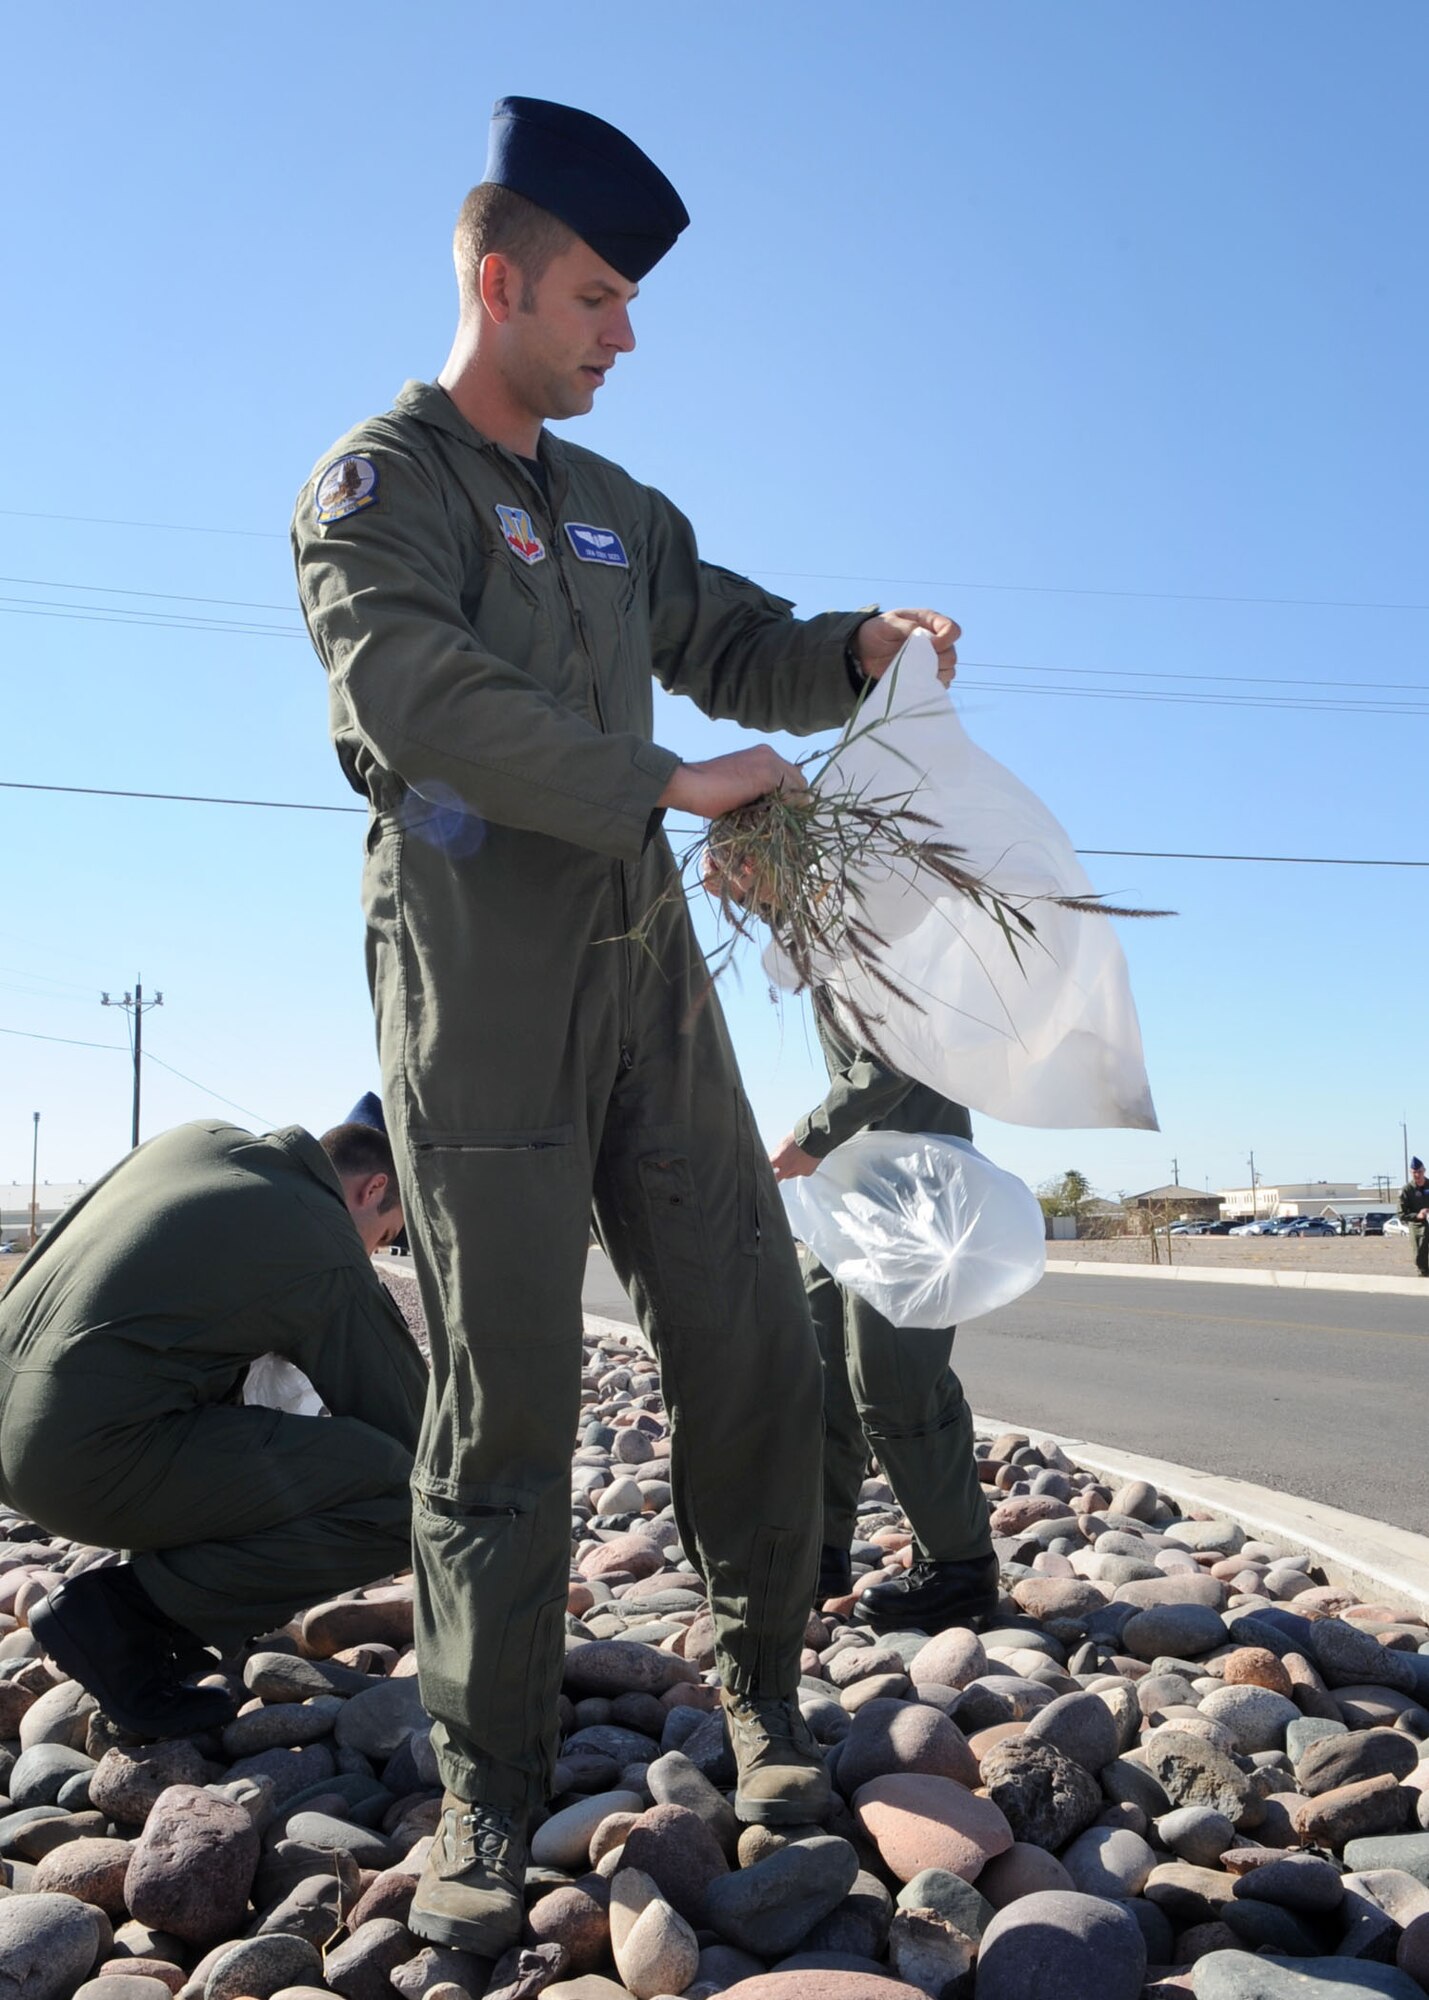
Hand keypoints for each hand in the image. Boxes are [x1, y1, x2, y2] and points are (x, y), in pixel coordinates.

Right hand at [659, 745, 805, 819]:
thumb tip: (776, 810)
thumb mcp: (739, 789)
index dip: (790, 796)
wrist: (689, 784)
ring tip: (776, 820)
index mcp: (762, 755)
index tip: (783, 813)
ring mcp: (769, 762)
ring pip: (798, 787)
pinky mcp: (767, 774)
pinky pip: (791, 794)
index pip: (791, 776)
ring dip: (791, 805)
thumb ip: (759, 791)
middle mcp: (769, 754)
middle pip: (799, 780)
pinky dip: (786, 808)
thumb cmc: (707, 792)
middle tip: (783, 820)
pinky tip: (771, 817)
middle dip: (795, 801)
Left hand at [769, 1134, 819, 1179]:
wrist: (818, 1137)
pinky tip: (802, 1160)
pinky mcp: (807, 1173)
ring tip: (793, 1159)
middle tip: (773, 1176)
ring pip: (789, 1175)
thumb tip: (771, 1158)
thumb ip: (776, 1153)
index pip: (768, 1168)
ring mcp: (799, 1171)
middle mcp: (789, 1167)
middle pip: (777, 1179)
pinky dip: (799, 1169)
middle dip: (774, 1177)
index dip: (765, 1169)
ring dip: (788, 1171)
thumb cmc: (801, 1136)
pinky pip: (800, 1173)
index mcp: (780, 1158)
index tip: (764, 1169)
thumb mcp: (783, 1142)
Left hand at [856, 608, 960, 686]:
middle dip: (938, 660)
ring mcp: (932, 661)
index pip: (952, 630)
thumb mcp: (888, 624)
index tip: (931, 645)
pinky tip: (915, 681)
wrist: (865, 651)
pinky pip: (939, 685)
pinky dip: (930, 685)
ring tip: (913, 672)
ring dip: (934, 674)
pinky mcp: (926, 676)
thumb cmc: (877, 631)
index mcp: (930, 623)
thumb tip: (926, 638)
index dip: (946, 639)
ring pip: (948, 672)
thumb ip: (907, 628)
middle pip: (951, 655)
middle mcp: (936, 642)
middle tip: (916, 661)